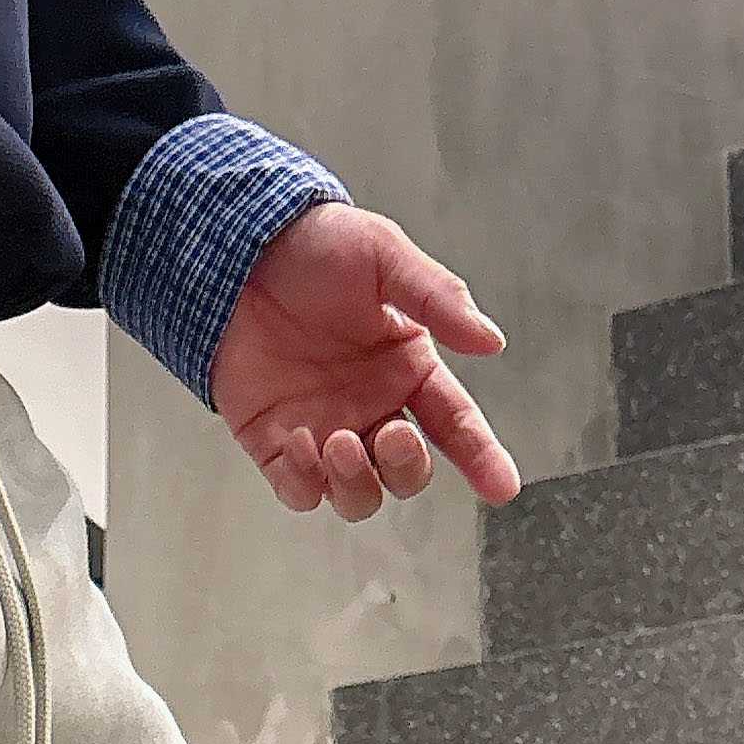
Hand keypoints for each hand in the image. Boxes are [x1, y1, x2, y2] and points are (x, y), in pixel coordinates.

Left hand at [211, 202, 520, 519]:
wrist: (240, 251)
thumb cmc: (317, 247)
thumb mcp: (386, 257)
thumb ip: (438, 301)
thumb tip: (491, 341)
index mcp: (408, 368)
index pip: (455, 424)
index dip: (482, 458)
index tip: (503, 487)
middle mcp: (371, 407)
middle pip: (406, 472)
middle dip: (406, 467)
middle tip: (390, 433)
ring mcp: (324, 430)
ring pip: (357, 496)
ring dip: (356, 484)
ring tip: (338, 442)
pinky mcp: (275, 444)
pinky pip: (300, 492)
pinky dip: (305, 483)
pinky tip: (300, 440)